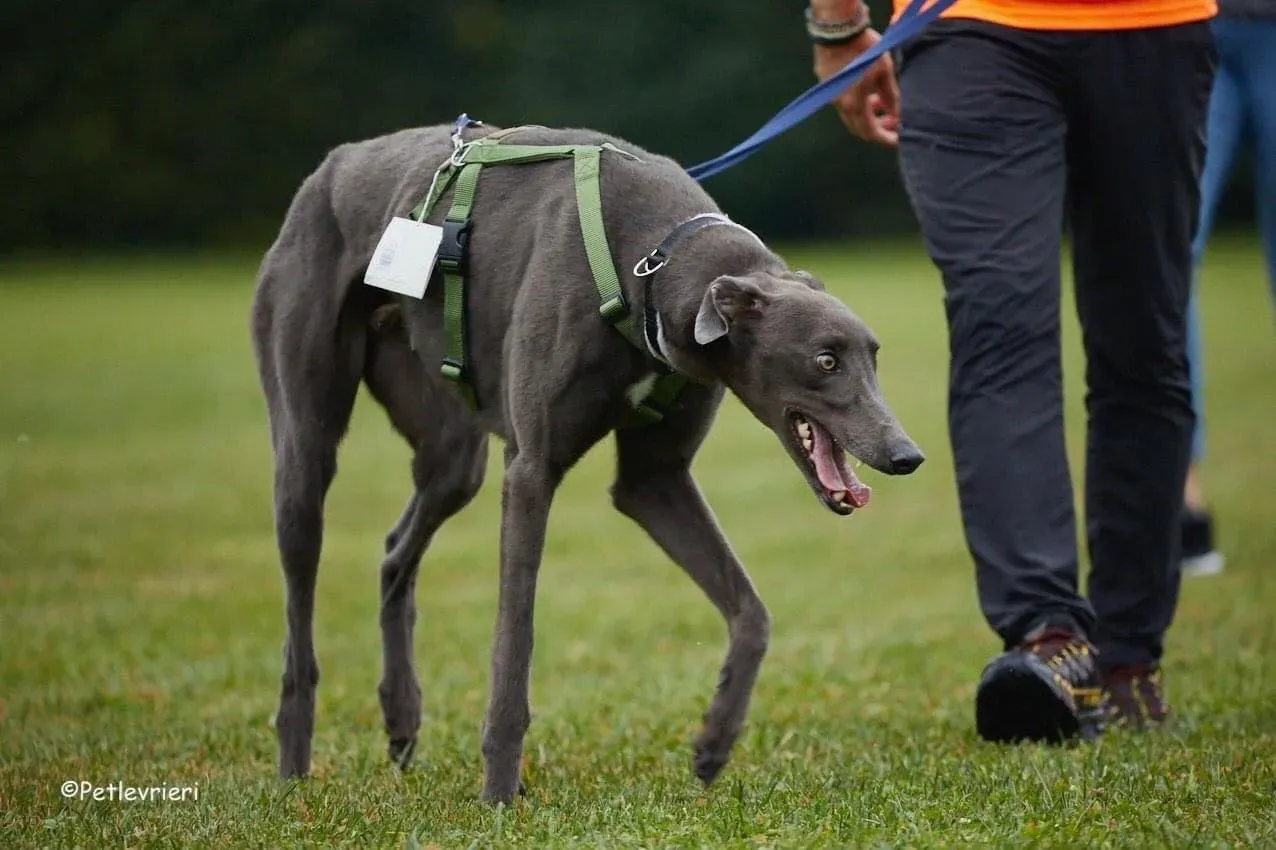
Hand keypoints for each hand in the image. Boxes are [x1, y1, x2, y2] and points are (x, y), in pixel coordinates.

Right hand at [812, 29, 900, 146]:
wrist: (838, 30)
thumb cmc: (865, 50)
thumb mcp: (885, 72)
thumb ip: (891, 97)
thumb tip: (898, 114)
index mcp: (854, 106)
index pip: (871, 132)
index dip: (886, 139)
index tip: (899, 140)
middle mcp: (840, 106)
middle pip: (859, 128)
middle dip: (878, 127)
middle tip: (894, 120)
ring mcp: (831, 96)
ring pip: (851, 115)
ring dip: (868, 114)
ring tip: (882, 102)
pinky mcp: (826, 86)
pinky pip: (844, 103)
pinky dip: (858, 104)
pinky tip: (868, 91)